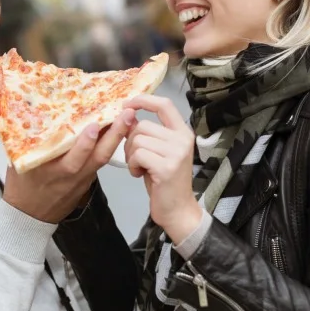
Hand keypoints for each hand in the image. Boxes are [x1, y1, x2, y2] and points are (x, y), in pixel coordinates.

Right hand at [3, 113, 131, 223]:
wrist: (28, 217)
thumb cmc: (22, 186)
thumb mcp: (21, 164)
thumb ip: (32, 144)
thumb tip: (40, 115)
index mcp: (52, 172)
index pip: (72, 160)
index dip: (84, 144)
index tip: (94, 126)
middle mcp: (72, 176)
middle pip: (98, 157)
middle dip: (114, 134)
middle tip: (127, 114)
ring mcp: (82, 180)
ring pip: (103, 158)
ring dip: (116, 137)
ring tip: (127, 118)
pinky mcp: (87, 181)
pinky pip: (99, 161)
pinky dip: (108, 145)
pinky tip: (115, 130)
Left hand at [123, 94, 202, 242]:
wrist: (177, 210)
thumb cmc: (164, 181)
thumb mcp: (159, 152)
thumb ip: (148, 134)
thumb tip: (128, 115)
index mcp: (183, 132)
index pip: (164, 104)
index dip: (144, 100)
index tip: (127, 104)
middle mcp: (183, 139)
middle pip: (142, 126)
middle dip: (130, 142)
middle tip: (136, 160)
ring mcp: (176, 152)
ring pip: (137, 140)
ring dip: (131, 156)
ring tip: (140, 168)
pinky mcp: (167, 167)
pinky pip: (138, 155)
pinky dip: (132, 165)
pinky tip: (140, 175)